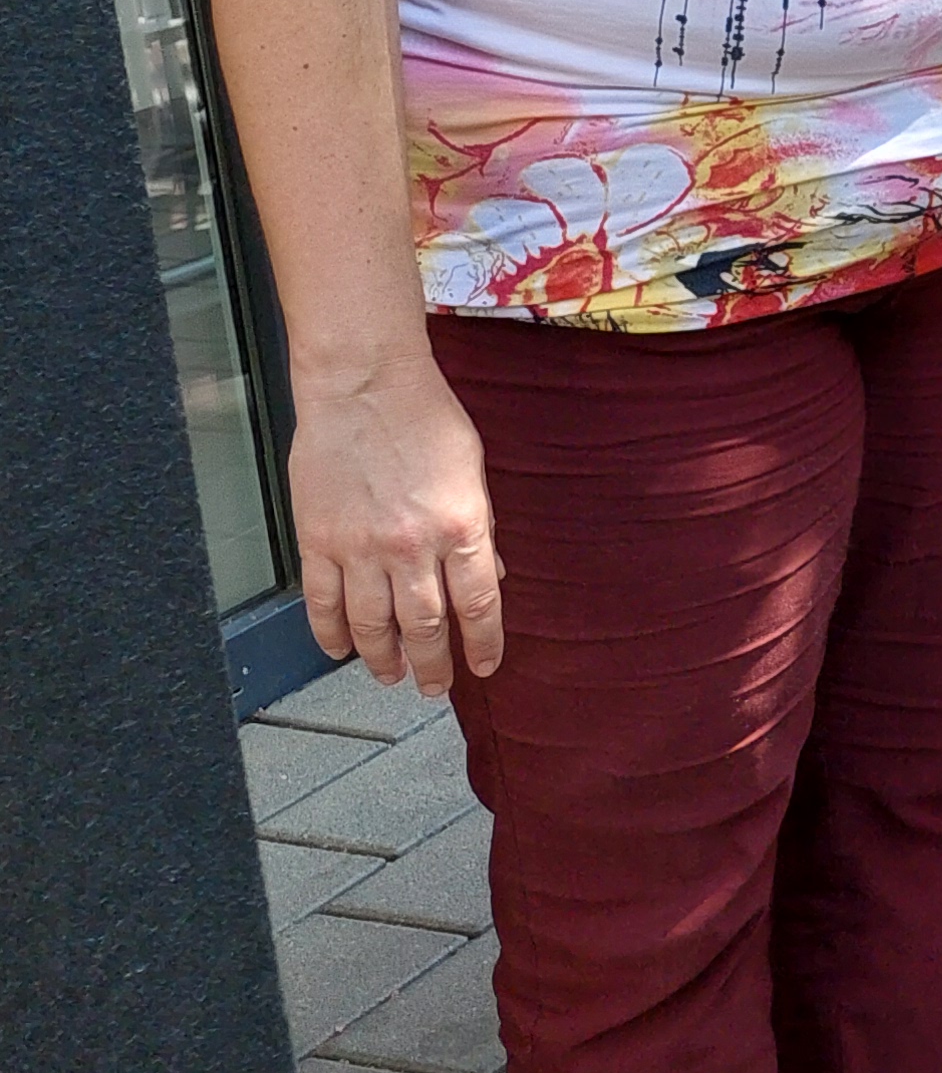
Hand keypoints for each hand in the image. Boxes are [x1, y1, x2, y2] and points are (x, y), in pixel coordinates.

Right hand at [289, 362, 504, 696]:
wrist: (364, 386)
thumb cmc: (425, 418)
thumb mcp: (474, 472)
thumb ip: (481, 528)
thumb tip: (492, 575)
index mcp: (462, 525)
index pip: (479, 603)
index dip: (484, 642)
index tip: (484, 665)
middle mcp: (413, 545)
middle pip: (426, 625)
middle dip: (433, 664)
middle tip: (434, 687)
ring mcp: (361, 547)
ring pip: (372, 625)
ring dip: (383, 658)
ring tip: (391, 676)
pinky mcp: (318, 541)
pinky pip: (323, 602)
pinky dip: (330, 633)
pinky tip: (339, 650)